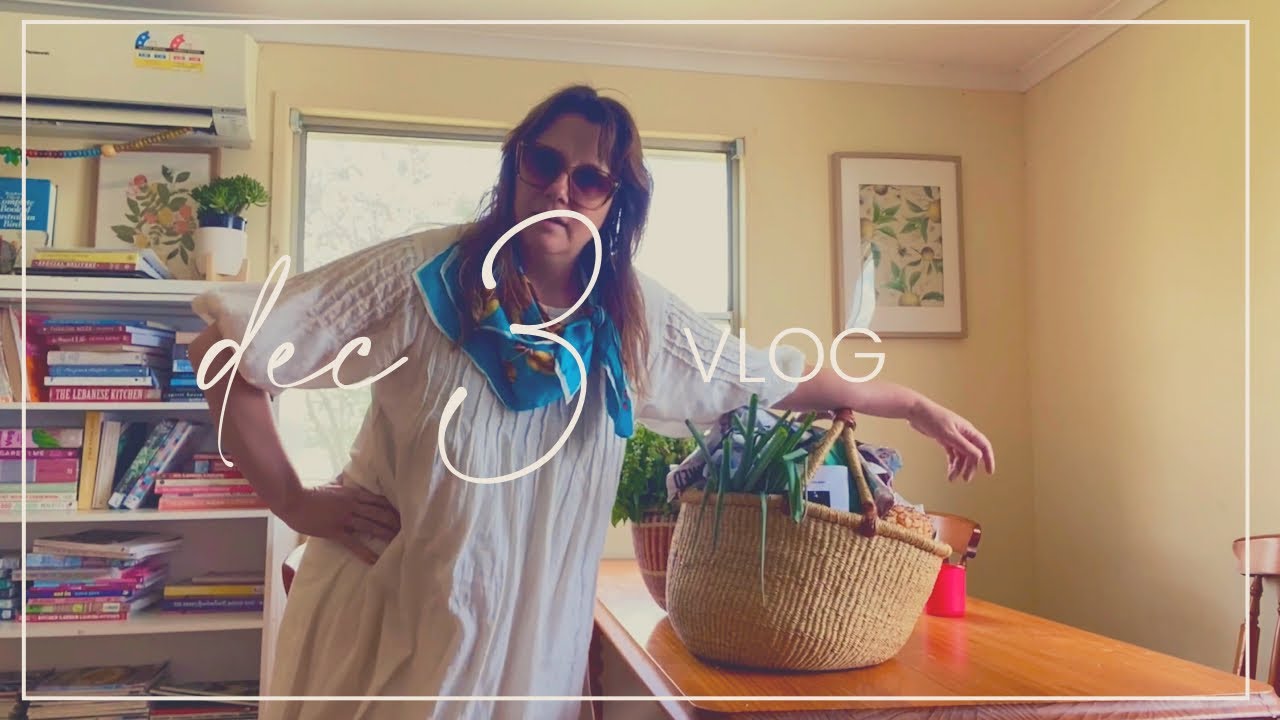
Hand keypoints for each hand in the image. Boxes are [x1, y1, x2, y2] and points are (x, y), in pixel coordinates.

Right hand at [276, 478, 400, 563]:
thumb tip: (346, 475)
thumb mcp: (330, 484)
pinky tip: (374, 559)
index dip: (391, 506)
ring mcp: (344, 518)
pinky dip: (364, 552)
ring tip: (398, 540)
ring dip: (385, 533)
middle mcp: (352, 504)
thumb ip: (341, 481)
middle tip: (407, 528)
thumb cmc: (310, 493)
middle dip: (393, 520)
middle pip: (379, 512)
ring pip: (370, 525)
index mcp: (352, 493)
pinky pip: (353, 543)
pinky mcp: (335, 530)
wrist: (293, 501)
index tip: (403, 512)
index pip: (377, 499)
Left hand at [906, 399, 995, 482]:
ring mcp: (954, 437)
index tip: (989, 472)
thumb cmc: (933, 419)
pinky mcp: (944, 439)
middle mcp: (963, 434)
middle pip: (972, 453)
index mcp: (968, 431)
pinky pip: (952, 453)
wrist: (916, 411)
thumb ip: (964, 446)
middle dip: (970, 467)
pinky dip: (951, 463)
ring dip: (958, 467)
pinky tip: (949, 471)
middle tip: (965, 479)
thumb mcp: (949, 435)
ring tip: (952, 478)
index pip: (983, 446)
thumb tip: (979, 456)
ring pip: (961, 455)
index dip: (988, 459)